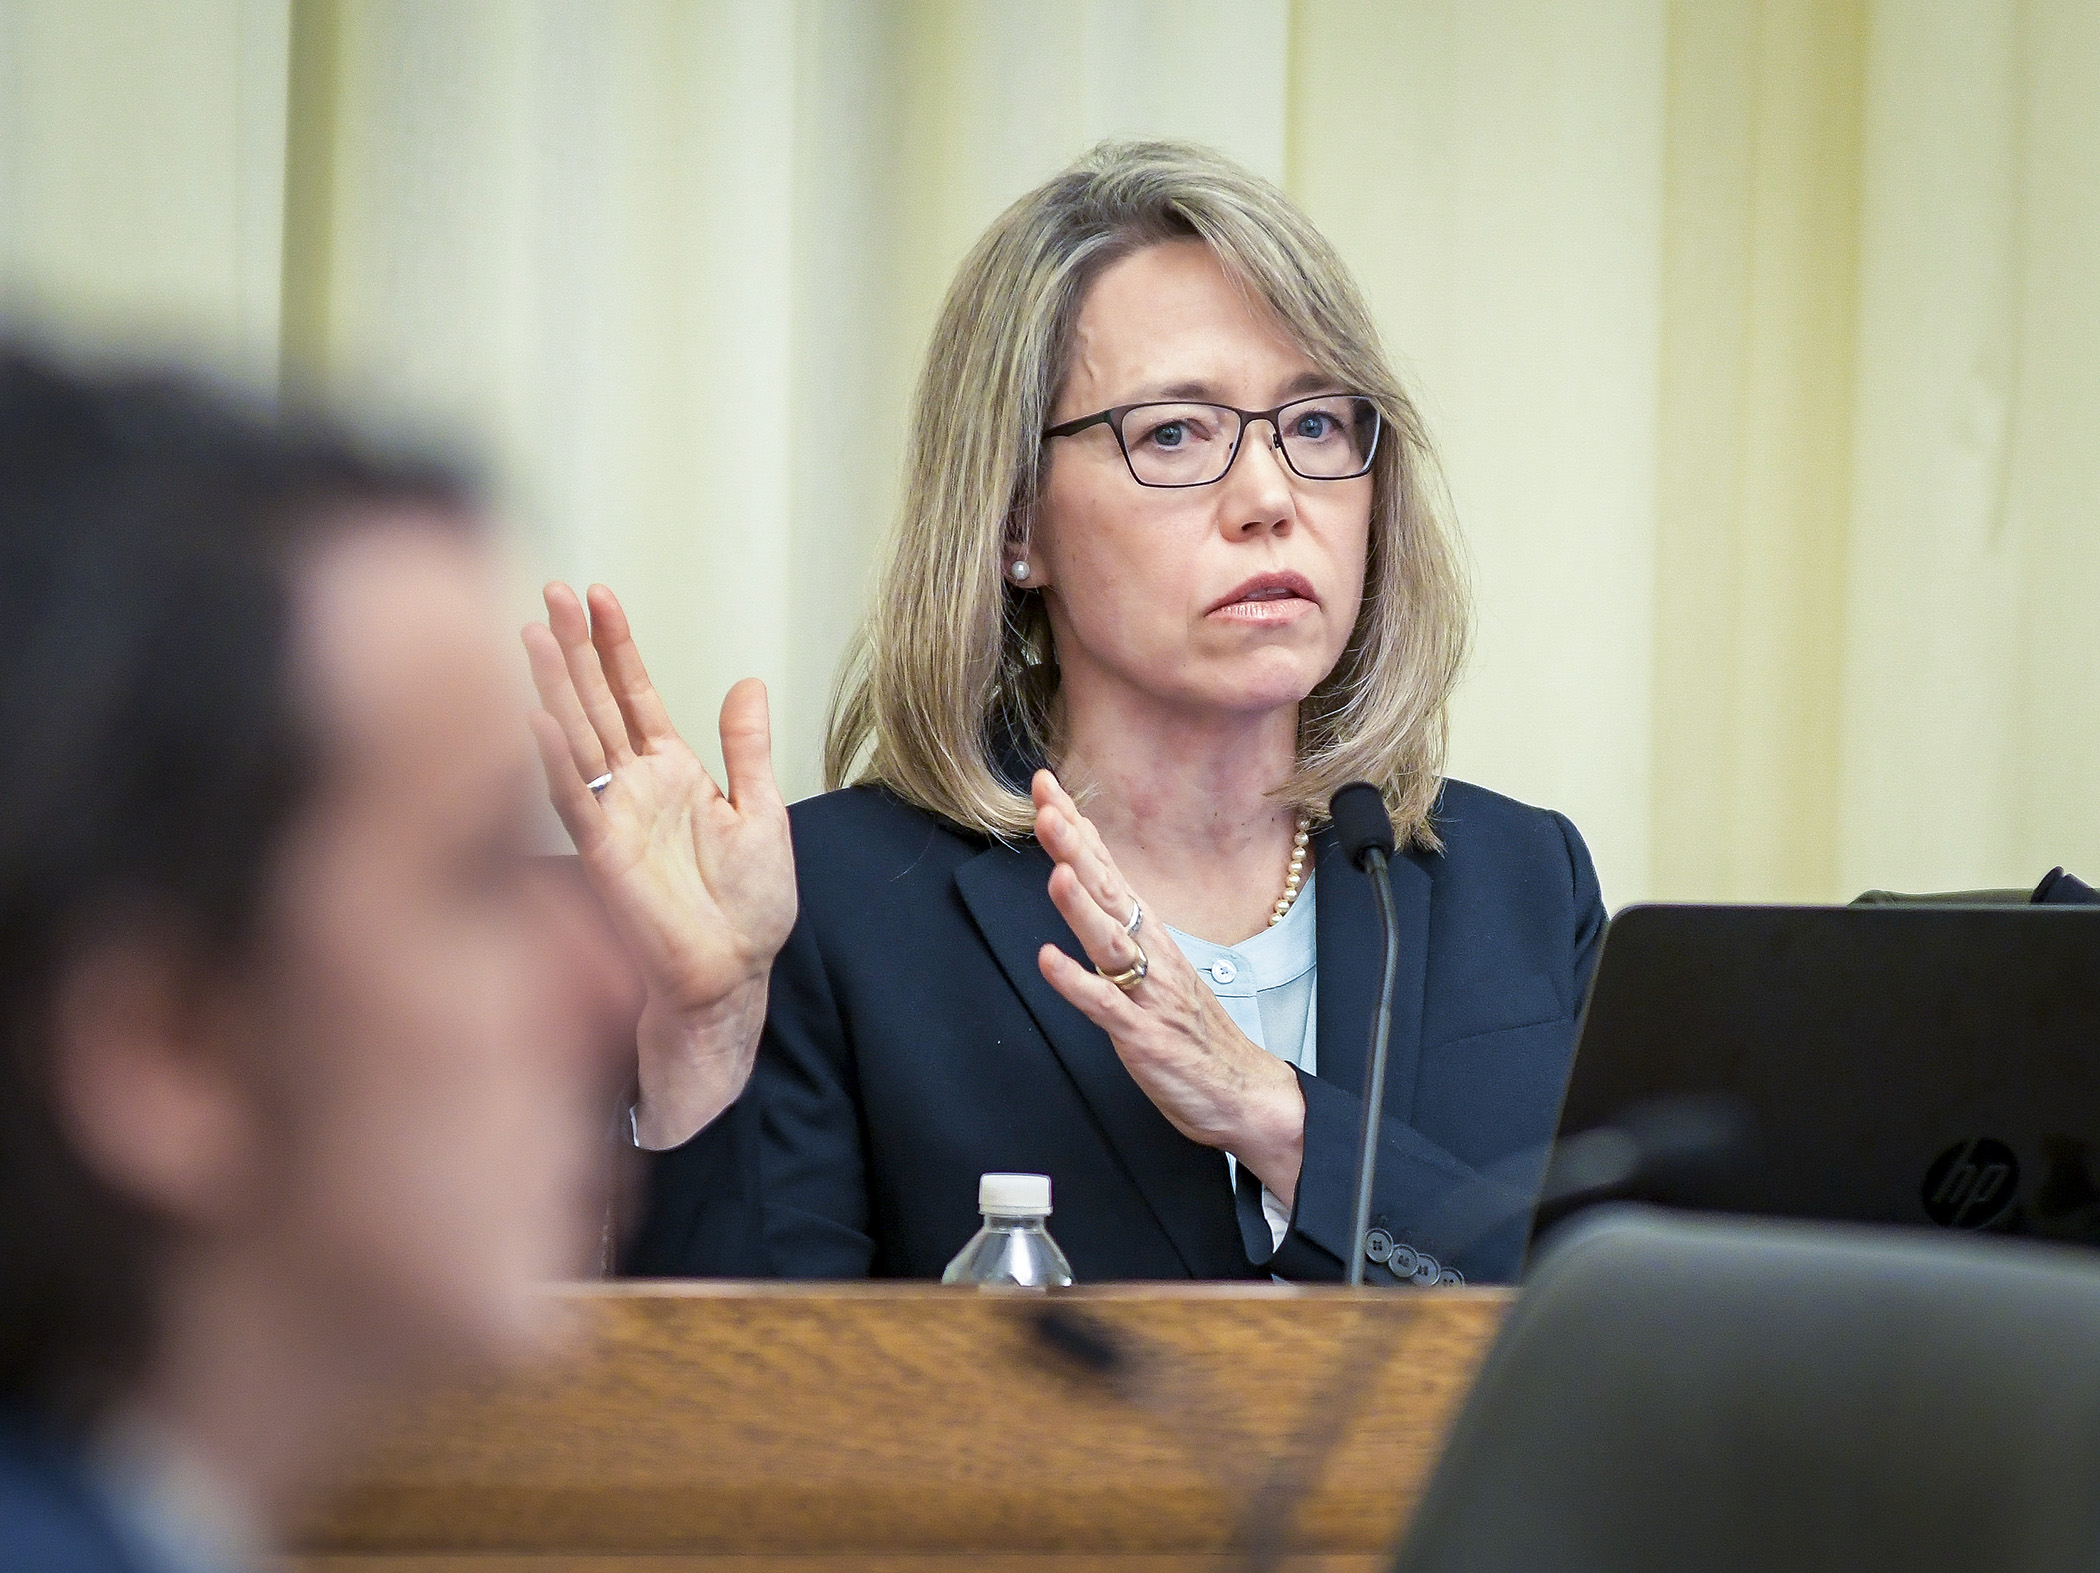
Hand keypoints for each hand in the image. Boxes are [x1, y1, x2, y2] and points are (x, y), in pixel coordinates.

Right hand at [524, 583, 796, 1147]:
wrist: (735, 975)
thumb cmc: (747, 907)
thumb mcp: (762, 812)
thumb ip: (747, 748)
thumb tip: (749, 682)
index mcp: (671, 771)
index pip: (635, 693)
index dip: (616, 645)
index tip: (599, 595)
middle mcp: (632, 786)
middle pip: (594, 702)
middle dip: (573, 646)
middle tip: (549, 590)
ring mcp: (613, 817)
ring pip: (575, 738)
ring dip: (553, 687)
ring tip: (533, 632)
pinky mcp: (603, 855)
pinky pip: (575, 801)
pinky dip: (555, 761)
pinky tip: (537, 718)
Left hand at [1029, 770, 1305, 1204]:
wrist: (1244, 1093)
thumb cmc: (1193, 1030)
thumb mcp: (1155, 963)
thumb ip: (1120, 918)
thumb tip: (1085, 868)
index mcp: (1150, 935)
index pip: (1107, 867)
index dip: (1076, 825)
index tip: (1045, 784)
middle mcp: (1151, 955)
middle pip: (1109, 891)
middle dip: (1076, 849)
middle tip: (1047, 807)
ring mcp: (1148, 994)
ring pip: (1111, 942)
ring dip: (1081, 907)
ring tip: (1057, 871)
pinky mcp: (1144, 1036)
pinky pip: (1107, 1007)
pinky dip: (1078, 983)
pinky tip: (1050, 961)